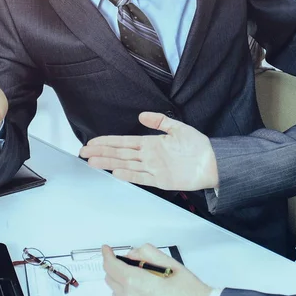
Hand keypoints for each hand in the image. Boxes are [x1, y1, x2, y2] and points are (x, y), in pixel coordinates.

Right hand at [80, 112, 218, 190]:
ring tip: (92, 162)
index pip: (124, 142)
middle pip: (120, 153)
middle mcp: (149, 156)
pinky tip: (115, 172)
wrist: (213, 162)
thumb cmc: (198, 145)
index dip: (107, 142)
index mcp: (151, 143)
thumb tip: (141, 115)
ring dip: (109, 163)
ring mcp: (153, 168)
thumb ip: (160, 121)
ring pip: (126, 164)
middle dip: (101, 152)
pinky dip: (128, 175)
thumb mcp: (178, 128)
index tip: (92, 142)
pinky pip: (141, 177)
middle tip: (83, 153)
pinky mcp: (161, 180)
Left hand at [102, 244, 212, 295]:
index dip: (107, 255)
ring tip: (136, 276)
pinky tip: (141, 290)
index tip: (106, 249)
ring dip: (120, 281)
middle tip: (126, 261)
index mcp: (137, 281)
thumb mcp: (169, 261)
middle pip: (110, 279)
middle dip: (113, 267)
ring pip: (115, 292)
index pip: (112, 266)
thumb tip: (134, 253)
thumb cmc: (187, 290)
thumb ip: (147, 253)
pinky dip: (126, 294)